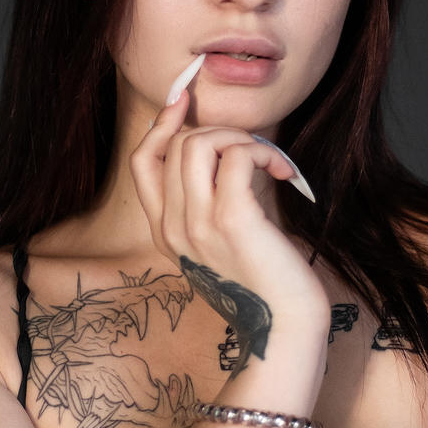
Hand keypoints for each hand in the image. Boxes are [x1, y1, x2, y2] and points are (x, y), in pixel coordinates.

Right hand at [129, 89, 329, 347]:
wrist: (285, 327)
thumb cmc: (264, 279)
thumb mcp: (222, 238)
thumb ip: (210, 199)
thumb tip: (222, 145)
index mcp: (165, 232)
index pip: (141, 161)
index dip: (161, 124)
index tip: (184, 100)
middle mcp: (174, 228)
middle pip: (178, 144)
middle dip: (221, 132)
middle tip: (256, 151)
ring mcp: (199, 225)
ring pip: (201, 143)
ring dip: (241, 138)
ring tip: (268, 161)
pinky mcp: (233, 221)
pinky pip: (238, 157)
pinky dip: (265, 152)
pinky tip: (284, 172)